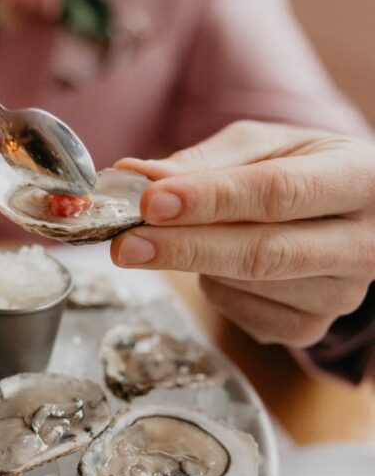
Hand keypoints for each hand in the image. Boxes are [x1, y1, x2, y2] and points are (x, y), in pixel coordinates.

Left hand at [111, 121, 374, 346]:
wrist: (345, 214)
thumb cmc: (301, 169)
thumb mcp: (263, 146)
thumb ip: (203, 162)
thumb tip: (135, 178)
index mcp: (361, 178)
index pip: (278, 193)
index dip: (211, 199)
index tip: (151, 202)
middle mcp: (363, 243)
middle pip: (262, 253)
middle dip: (184, 247)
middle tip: (125, 242)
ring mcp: (342, 294)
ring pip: (246, 285)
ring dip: (193, 262)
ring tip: (176, 235)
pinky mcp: (313, 328)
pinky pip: (243, 315)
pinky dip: (213, 288)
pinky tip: (218, 266)